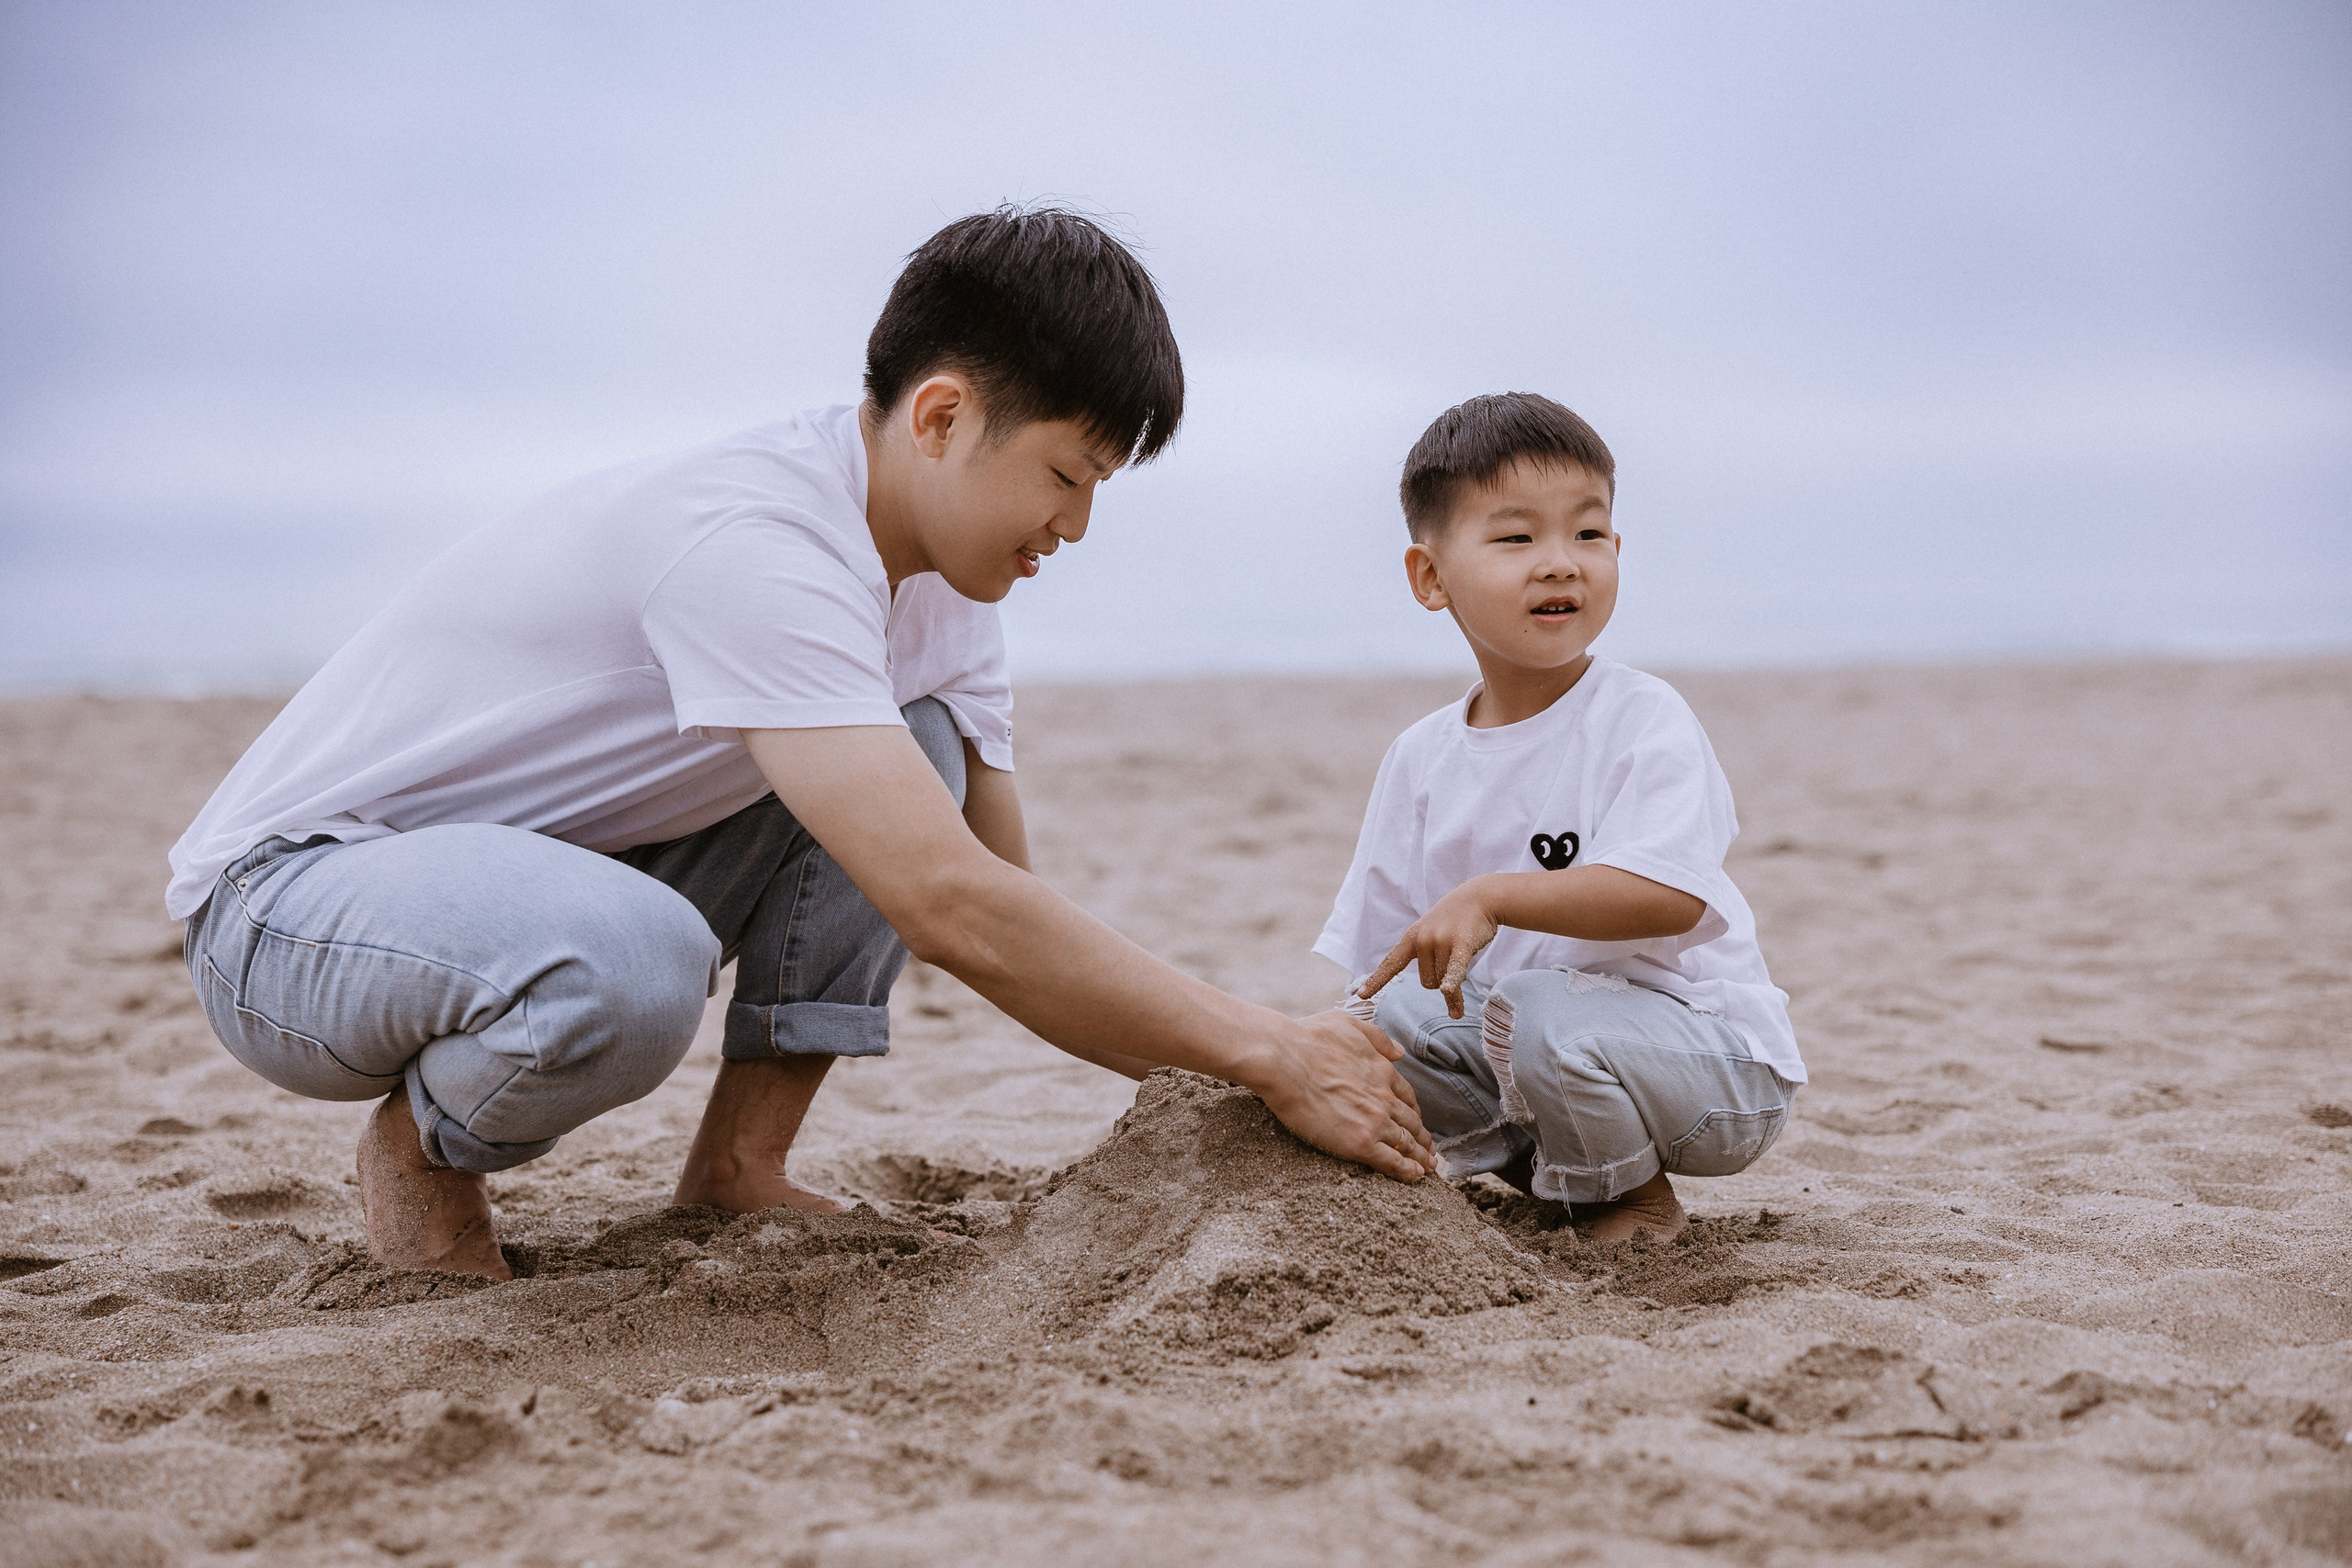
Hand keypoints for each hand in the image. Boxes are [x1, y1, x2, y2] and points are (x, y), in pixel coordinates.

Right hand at [1246, 1010, 1435, 1181]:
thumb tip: (1400, 1051)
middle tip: (1430, 1151)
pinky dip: (1407, 1170)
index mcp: (1382, 1070)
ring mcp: (1374, 1120)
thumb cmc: (1307, 1038)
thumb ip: (1378, 1038)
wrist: (1283, 1059)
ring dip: (1420, 1156)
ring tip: (1427, 1167)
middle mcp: (1384, 1096)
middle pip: (1411, 1122)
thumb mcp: (1348, 1024)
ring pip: (1406, 1143)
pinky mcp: (1360, 1142)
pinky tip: (1414, 1175)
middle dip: (1422, 1137)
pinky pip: (1391, 1161)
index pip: (1406, 1097)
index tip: (1416, 1121)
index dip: (1414, 1111)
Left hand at [1357, 877, 1499, 1019]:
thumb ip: (1429, 961)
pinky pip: (1455, 969)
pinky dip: (1452, 982)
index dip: (1377, 980)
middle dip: (1441, 978)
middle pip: (1428, 983)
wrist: (1479, 897)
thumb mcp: (1433, 935)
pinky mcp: (1462, 944)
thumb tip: (1446, 998)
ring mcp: (1441, 941)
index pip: (1391, 964)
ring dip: (1456, 978)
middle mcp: (1422, 940)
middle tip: (1452, 956)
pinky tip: (1449, 992)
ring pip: (1444, 982)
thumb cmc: (1455, 921)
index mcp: (1411, 938)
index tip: (1361, 995)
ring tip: (1462, 951)